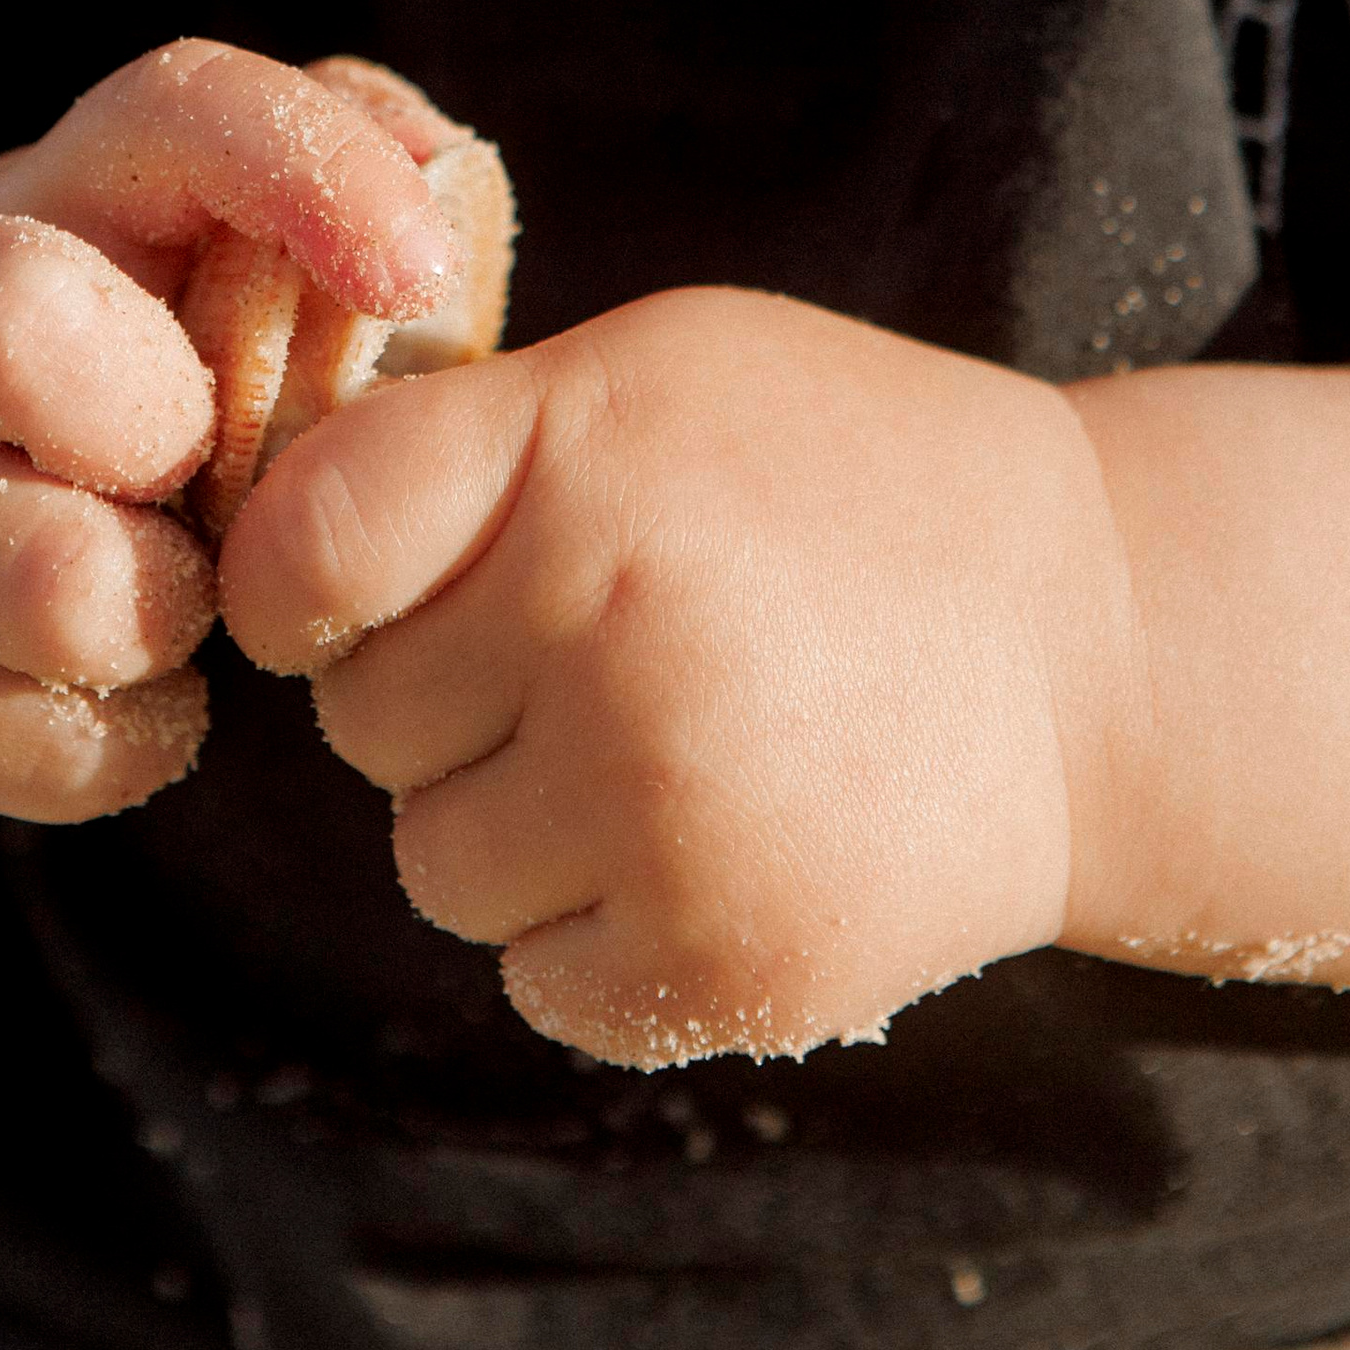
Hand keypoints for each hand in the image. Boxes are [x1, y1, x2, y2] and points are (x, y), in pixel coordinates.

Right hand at [0, 42, 456, 822]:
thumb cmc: (108, 366)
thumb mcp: (190, 250)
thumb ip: (329, 180)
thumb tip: (442, 182)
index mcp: (55, 190)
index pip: (176, 114)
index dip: (311, 176)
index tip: (414, 278)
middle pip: (17, 329)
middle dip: (162, 426)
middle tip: (200, 474)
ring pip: (55, 589)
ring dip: (166, 616)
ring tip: (175, 588)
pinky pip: (53, 747)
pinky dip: (130, 735)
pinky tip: (125, 683)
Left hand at [219, 288, 1129, 1065]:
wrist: (1099, 646)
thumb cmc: (835, 477)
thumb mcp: (656, 374)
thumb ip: (467, 438)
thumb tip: (250, 532)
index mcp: (576, 452)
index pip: (303, 549)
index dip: (303, 586)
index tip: (354, 594)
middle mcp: (605, 622)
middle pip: (362, 724)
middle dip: (441, 696)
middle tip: (583, 650)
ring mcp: (668, 806)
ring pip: (433, 864)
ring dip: (511, 822)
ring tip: (659, 741)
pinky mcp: (727, 960)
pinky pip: (538, 975)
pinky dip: (598, 931)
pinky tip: (712, 835)